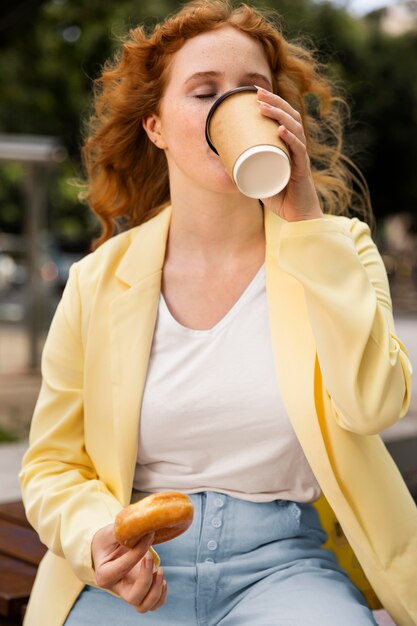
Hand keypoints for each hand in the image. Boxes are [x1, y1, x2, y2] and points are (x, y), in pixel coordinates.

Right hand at [91, 524, 166, 612]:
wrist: (109, 548)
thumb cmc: (108, 539)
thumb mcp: (110, 532)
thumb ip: (123, 531)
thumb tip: (144, 527)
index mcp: (104, 574)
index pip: (122, 568)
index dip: (137, 552)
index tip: (148, 536)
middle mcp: (116, 588)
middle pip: (134, 597)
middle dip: (146, 578)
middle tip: (150, 557)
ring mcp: (129, 592)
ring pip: (144, 606)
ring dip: (156, 591)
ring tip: (160, 570)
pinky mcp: (140, 592)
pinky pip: (153, 605)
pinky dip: (160, 596)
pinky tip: (162, 578)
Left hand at [256, 86, 322, 221]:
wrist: (298, 217)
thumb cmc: (282, 198)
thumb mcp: (260, 180)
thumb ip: (248, 172)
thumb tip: (226, 165)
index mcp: (290, 147)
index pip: (285, 117)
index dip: (273, 102)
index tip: (255, 92)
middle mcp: (297, 148)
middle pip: (290, 116)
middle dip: (274, 101)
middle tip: (257, 92)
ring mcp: (301, 158)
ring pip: (294, 128)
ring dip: (279, 114)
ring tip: (264, 106)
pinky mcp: (302, 171)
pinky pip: (298, 151)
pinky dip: (290, 139)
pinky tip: (281, 130)